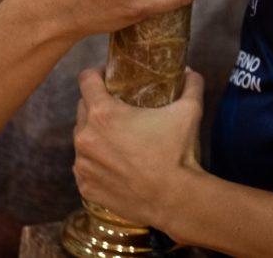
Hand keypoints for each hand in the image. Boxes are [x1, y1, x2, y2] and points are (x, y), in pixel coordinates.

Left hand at [72, 66, 203, 227]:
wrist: (175, 199)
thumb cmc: (177, 152)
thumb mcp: (189, 111)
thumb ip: (190, 85)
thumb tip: (190, 72)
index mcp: (103, 113)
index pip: (86, 80)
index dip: (97, 74)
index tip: (108, 77)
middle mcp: (85, 137)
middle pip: (83, 108)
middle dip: (98, 105)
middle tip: (120, 110)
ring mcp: (82, 164)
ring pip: (82, 139)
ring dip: (95, 135)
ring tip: (119, 141)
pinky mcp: (86, 186)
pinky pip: (85, 166)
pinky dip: (96, 163)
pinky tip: (116, 166)